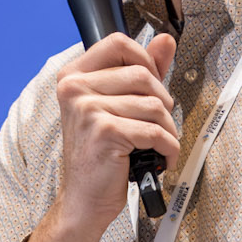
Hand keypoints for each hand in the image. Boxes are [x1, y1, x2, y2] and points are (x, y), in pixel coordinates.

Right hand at [19, 31, 178, 241]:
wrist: (84, 199)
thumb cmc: (100, 154)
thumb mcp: (117, 106)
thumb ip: (141, 70)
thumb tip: (165, 41)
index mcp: (73, 76)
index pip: (118, 42)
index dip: (145, 58)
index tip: (154, 80)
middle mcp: (75, 89)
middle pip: (142, 74)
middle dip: (162, 102)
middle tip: (158, 123)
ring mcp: (87, 109)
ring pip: (153, 104)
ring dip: (166, 129)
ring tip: (158, 144)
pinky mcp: (104, 132)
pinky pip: (155, 131)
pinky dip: (168, 148)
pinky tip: (161, 158)